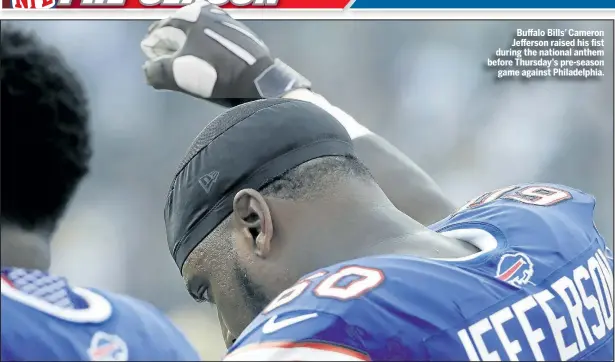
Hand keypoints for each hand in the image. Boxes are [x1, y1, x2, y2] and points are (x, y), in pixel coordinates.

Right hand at [140, 1, 310, 107]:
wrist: (258, 81)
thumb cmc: (217, 73)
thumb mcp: (179, 74)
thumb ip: (156, 71)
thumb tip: (148, 71)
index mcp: (192, 14)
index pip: (160, 30)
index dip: (152, 48)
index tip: (151, 62)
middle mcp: (210, 12)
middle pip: (180, 31)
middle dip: (170, 48)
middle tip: (165, 65)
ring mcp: (227, 23)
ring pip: (198, 37)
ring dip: (190, 51)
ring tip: (186, 68)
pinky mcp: (241, 36)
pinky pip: (214, 43)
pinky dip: (207, 52)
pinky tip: (208, 66)